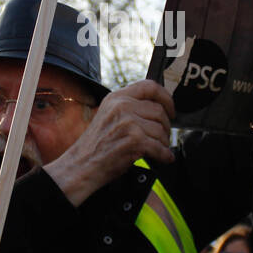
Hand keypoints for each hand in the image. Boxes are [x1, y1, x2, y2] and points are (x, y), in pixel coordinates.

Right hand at [43, 80, 174, 205]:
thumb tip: (156, 108)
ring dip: (164, 143)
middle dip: (165, 127)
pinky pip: (160, 147)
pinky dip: (164, 155)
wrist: (81, 166)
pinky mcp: (134, 140)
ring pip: (161, 130)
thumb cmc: (95, 146)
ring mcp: (128, 122)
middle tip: (163, 137)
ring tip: (158, 150)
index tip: (170, 110)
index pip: (150, 86)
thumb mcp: (108, 115)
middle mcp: (122, 106)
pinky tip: (163, 158)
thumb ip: (128, 107)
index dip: (166, 97)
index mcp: (117, 97)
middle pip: (159, 110)